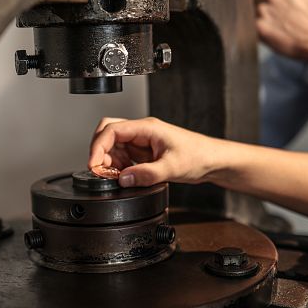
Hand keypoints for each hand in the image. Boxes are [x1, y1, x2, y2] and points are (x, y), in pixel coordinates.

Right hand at [88, 117, 218, 186]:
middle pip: (108, 134)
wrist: (213, 161)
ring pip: (114, 146)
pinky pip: (124, 157)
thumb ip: (147, 174)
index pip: (112, 130)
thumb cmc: (199, 156)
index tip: (93, 165)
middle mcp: (142, 132)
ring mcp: (142, 142)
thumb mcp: (173, 168)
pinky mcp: (145, 153)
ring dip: (109, 162)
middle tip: (100, 171)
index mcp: (147, 128)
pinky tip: (125, 177)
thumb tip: (123, 179)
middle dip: (99, 152)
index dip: (97, 147)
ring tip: (114, 177)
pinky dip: (118, 167)